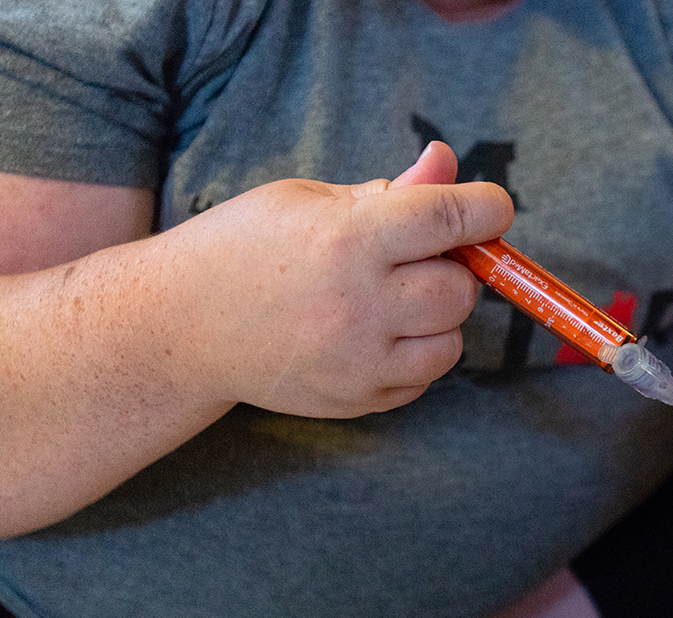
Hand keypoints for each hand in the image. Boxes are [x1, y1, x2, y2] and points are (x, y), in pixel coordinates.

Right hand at [171, 141, 513, 418]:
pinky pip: (424, 379)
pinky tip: (373, 335)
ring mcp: (358, 360)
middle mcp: (359, 303)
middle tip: (413, 259)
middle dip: (449, 269)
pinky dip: (414, 355)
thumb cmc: (245, 248)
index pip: (452, 218)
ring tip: (391, 300)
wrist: (180, 326)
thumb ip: (390, 191)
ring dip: (436, 318)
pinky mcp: (356, 399)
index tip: (492, 208)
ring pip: (451, 341)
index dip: (487, 208)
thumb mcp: (309, 200)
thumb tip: (448, 163)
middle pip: (459, 289)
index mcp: (348, 238)